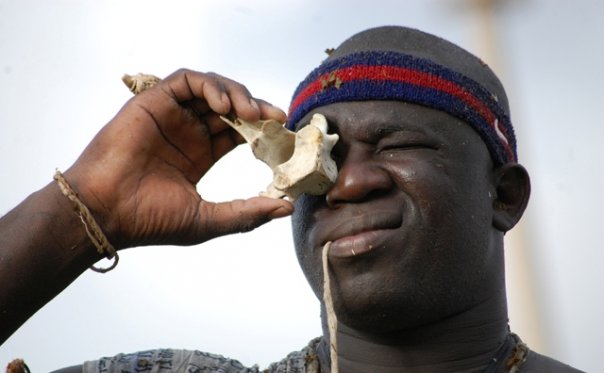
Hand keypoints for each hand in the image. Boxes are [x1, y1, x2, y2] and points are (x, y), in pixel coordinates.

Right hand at [63, 69, 292, 247]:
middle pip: (231, 107)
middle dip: (257, 109)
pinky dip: (210, 86)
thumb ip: (247, 212)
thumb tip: (287, 208)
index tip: (283, 135)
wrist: (106, 213)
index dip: (262, 130)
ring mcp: (171, 116)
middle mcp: (187, 132)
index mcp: (200, 154)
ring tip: (252, 114)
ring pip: (212, 88)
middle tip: (277, 118)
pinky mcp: (154, 101)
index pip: (238, 132)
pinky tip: (224, 106)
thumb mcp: (209, 219)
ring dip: (237, 95)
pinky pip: (187, 80)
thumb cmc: (150, 221)